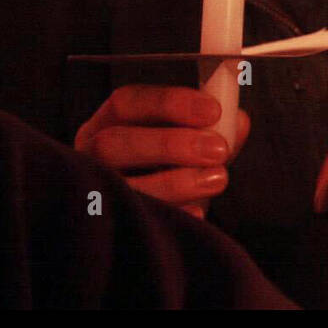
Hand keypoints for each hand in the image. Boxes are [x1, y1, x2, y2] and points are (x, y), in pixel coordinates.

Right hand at [75, 85, 250, 218]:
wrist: (153, 218)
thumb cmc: (172, 167)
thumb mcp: (192, 140)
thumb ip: (216, 126)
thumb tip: (236, 122)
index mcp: (109, 123)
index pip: (127, 102)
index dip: (170, 103)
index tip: (213, 110)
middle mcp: (92, 156)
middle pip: (115, 142)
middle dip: (171, 144)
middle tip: (217, 149)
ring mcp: (96, 194)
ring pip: (123, 185)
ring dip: (176, 181)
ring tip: (216, 178)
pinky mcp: (107, 226)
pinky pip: (134, 223)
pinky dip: (172, 214)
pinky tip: (198, 211)